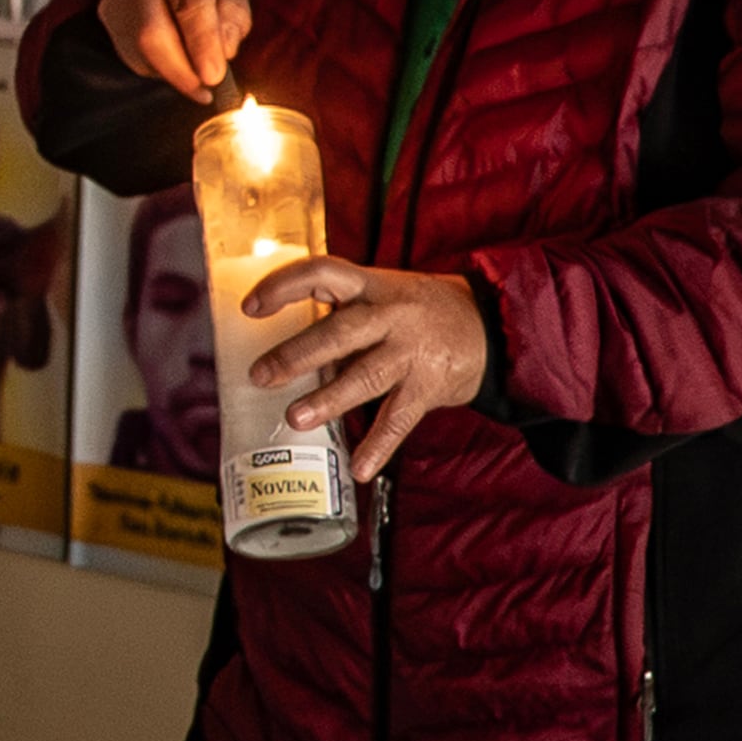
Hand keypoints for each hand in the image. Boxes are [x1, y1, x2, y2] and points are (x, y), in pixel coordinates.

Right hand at [101, 0, 248, 97]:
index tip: (214, 77)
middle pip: (152, 33)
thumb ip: (233, 14)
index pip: (190, 4)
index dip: (202, 45)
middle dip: (181, 72)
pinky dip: (155, 66)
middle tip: (206, 91)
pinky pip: (129, 52)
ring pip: (138, 49)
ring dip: (170, 71)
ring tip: (194, 68)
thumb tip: (222, 54)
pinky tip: (173, 55)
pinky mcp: (107, 10)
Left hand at [242, 258, 490, 478]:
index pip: (322, 273)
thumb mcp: (382, 296)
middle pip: (340, 331)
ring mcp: (411, 351)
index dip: (283, 286)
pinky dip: (379, 445)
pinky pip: (400, 418)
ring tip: (297, 418)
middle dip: (298, 354)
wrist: (491, 326)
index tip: (250, 307)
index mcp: (371, 285)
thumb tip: (284, 355)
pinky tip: (360, 467)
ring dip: (330, 399)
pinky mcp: (430, 385)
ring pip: (367, 375)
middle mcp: (391, 314)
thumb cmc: (419, 312)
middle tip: (261, 375)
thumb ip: (340, 321)